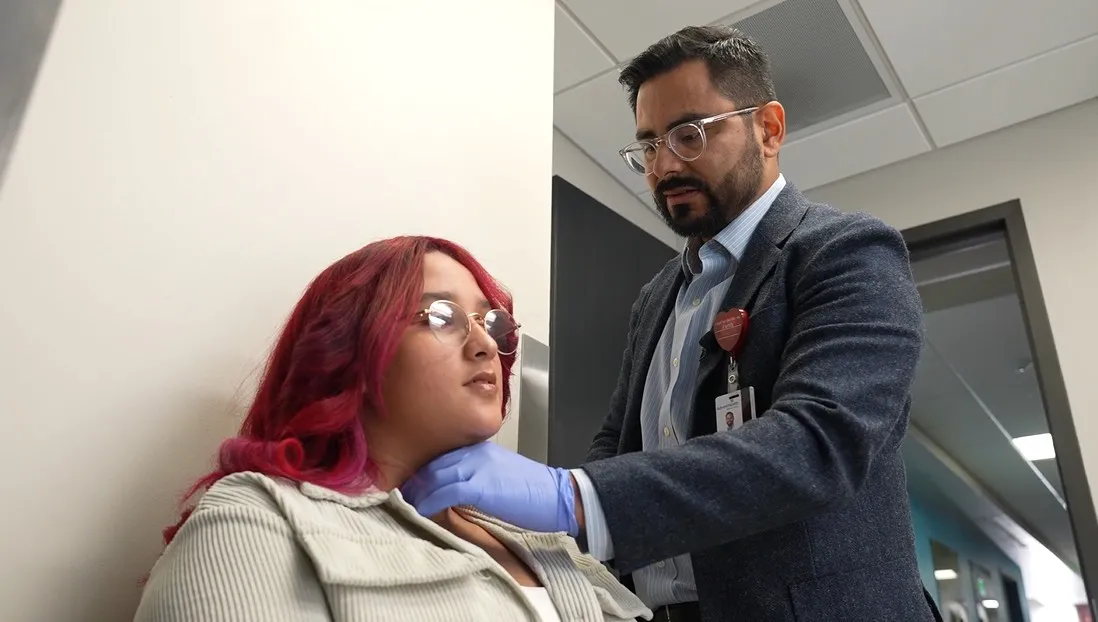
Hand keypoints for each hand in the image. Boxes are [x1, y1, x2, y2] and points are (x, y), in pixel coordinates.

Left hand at [401, 441, 579, 536]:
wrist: (558, 496)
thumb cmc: (532, 492)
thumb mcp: (499, 476)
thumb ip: (475, 477)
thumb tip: (451, 492)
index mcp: (480, 449)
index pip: (440, 458)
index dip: (423, 475)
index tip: (412, 490)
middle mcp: (475, 452)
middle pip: (432, 465)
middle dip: (415, 484)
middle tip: (403, 501)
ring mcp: (478, 467)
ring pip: (434, 476)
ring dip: (418, 495)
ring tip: (408, 509)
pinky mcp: (481, 485)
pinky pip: (445, 491)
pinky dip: (430, 503)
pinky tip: (423, 513)